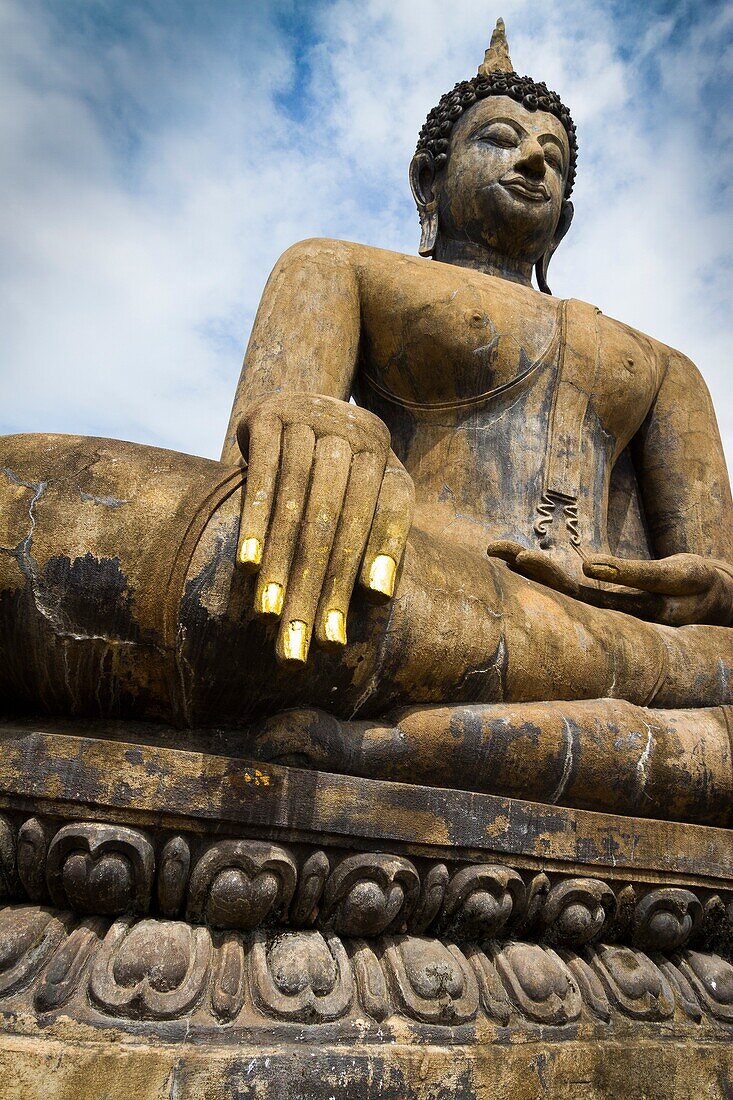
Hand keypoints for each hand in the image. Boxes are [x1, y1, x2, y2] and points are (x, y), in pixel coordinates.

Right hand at [236, 393, 413, 662]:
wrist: (296, 397)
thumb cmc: (338, 463)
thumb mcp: (369, 489)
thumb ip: (378, 536)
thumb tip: (379, 594)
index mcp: (382, 454)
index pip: (376, 524)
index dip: (359, 581)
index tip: (337, 639)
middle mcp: (350, 432)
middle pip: (333, 523)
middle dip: (316, 588)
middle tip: (298, 646)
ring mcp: (307, 420)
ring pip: (296, 505)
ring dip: (283, 565)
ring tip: (272, 617)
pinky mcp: (266, 416)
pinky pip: (261, 478)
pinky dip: (255, 522)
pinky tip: (249, 564)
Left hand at [487, 541, 732, 626]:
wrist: (717, 596)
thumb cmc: (700, 583)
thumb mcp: (674, 576)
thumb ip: (634, 573)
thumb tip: (588, 565)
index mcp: (623, 610)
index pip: (575, 594)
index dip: (547, 575)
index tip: (521, 558)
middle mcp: (609, 609)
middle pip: (559, 590)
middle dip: (527, 569)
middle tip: (495, 550)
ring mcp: (607, 601)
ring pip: (560, 586)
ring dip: (530, 570)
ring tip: (496, 551)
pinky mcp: (608, 590)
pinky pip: (570, 582)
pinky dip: (546, 569)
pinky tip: (521, 560)